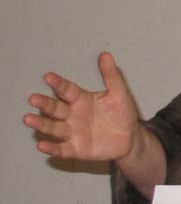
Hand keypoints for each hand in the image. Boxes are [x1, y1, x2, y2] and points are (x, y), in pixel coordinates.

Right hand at [23, 52, 140, 160]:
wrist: (129, 137)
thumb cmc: (122, 113)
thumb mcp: (119, 93)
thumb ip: (111, 75)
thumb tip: (105, 54)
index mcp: (82, 100)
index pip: (67, 90)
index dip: (59, 83)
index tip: (48, 76)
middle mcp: (73, 115)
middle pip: (55, 108)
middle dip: (44, 104)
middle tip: (33, 98)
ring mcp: (73, 132)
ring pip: (53, 128)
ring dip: (41, 124)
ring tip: (28, 119)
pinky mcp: (76, 148)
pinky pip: (61, 149)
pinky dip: (52, 148)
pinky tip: (41, 145)